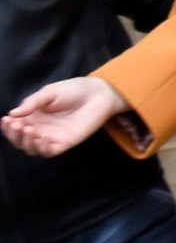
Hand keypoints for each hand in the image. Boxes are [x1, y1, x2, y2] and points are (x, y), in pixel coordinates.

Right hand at [3, 76, 127, 157]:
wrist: (98, 93)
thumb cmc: (74, 90)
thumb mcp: (49, 93)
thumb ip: (32, 103)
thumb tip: (12, 113)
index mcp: (34, 117)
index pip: (15, 127)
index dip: (7, 127)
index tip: (6, 119)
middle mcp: (41, 129)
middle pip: (21, 140)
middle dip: (14, 135)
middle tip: (16, 125)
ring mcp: (53, 137)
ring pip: (32, 148)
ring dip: (26, 142)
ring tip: (28, 129)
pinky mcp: (66, 142)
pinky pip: (50, 151)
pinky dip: (42, 148)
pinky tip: (41, 137)